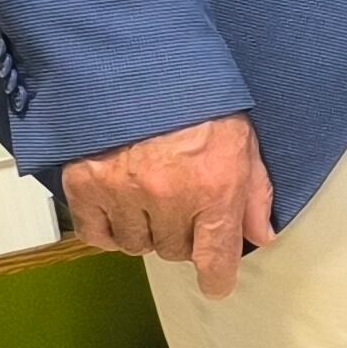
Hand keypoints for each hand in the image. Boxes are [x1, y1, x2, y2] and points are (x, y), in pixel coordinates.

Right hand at [63, 115, 278, 298]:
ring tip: (150, 198)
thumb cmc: (194, 97)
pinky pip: (96, 234)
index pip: (216, 256)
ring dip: (146, 231)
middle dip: (181, 235)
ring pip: (136, 245)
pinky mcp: (85, 184)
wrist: (137, 63)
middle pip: (174, 251)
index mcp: (214, 186)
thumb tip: (261, 234)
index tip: (216, 285)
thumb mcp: (242, 139)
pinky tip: (119, 209)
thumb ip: (254, 192)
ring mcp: (123, 192)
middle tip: (181, 206)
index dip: (217, 278)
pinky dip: (108, 229)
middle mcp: (169, 196)